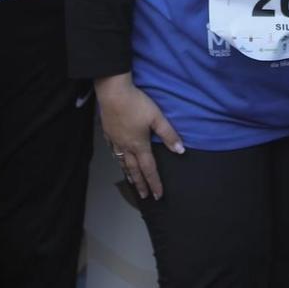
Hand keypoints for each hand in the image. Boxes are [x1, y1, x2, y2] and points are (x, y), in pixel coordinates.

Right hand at [96, 73, 184, 199]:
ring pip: (122, 162)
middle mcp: (127, 146)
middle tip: (144, 196)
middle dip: (141, 184)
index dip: (155, 183)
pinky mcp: (108, 132)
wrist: (113, 92)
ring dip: (128, 174)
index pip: (149, 169)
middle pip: (134, 170)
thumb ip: (169, 135)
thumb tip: (180, 150)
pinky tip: (117, 158)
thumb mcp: (157, 117)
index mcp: (140, 145)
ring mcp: (115, 140)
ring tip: (131, 182)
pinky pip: (113, 150)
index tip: (158, 195)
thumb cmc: (136, 103)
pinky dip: (117, 159)